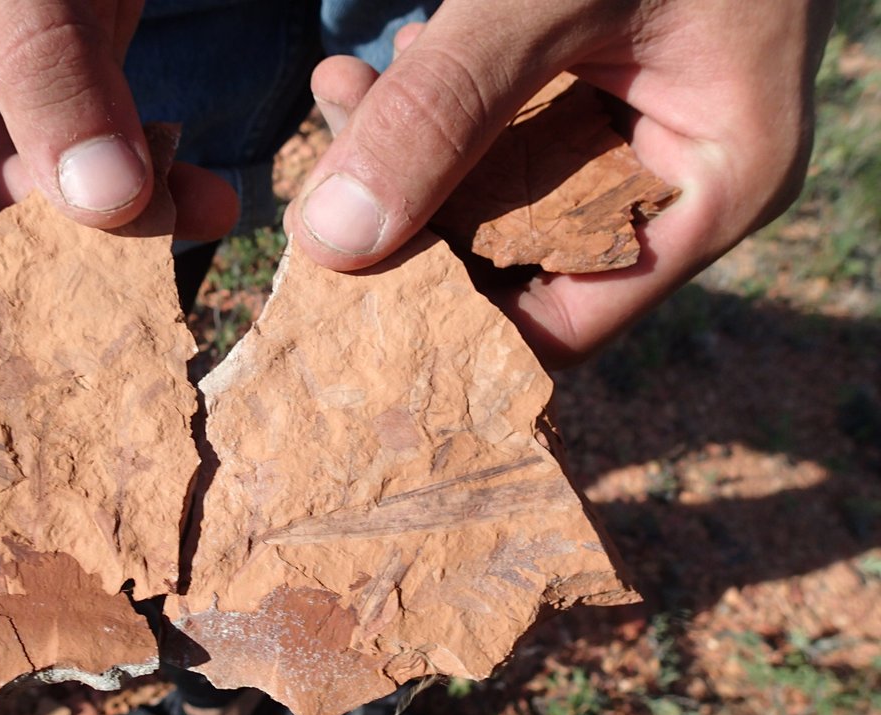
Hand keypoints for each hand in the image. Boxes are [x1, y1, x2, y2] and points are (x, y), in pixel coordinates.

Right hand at [0, 0, 236, 275]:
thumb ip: (42, 66)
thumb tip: (104, 205)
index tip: (32, 296)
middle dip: (59, 225)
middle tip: (145, 254)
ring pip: (38, 158)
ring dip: (119, 197)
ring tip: (202, 208)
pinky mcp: (48, 34)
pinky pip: (88, 115)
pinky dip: (142, 148)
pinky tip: (199, 178)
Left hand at [291, 0, 834, 365]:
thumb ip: (445, 107)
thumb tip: (331, 239)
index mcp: (715, 185)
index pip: (565, 321)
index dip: (456, 329)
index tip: (350, 309)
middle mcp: (676, 179)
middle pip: (517, 258)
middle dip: (412, 225)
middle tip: (318, 198)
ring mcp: (635, 132)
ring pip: (495, 190)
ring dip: (406, 153)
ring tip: (340, 89)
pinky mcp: (594, 88)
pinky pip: (499, 126)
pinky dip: (434, 100)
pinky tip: (377, 65)